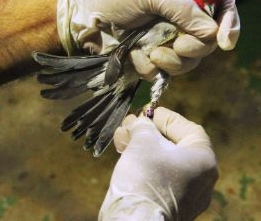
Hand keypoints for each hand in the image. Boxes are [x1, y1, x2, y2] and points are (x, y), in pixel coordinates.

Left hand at [57, 0, 239, 79]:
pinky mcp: (150, 57)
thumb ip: (182, 9)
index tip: (224, 41)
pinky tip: (133, 55)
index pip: (220, 6)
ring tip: (150, 52)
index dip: (228, 23)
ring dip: (170, 61)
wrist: (84, 18)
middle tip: (175, 46)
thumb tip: (211, 32)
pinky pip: (161, 71)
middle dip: (192, 48)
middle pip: (205, 41)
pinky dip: (148, 66)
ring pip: (187, 61)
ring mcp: (165, 39)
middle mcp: (179, 18)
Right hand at [99, 107, 217, 220]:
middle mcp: (200, 178)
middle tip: (130, 125)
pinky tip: (124, 153)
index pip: (189, 129)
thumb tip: (140, 123)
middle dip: (148, 132)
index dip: (167, 118)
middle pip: (174, 145)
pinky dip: (143, 163)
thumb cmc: (145, 177)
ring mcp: (186, 194)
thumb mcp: (143, 141)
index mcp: (203, 160)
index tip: (148, 113)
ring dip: (142, 146)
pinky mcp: (170, 204)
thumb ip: (143, 126)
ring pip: (163, 161)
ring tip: (122, 138)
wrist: (135, 220)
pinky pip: (158, 176)